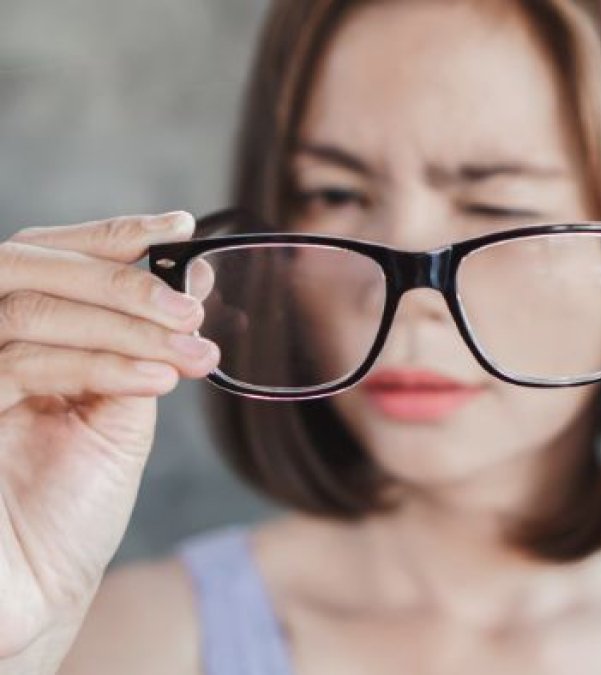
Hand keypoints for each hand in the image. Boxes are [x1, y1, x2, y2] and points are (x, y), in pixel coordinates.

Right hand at [0, 212, 217, 664]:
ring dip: (124, 325)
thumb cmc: (69, 506)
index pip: (43, 256)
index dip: (107, 233)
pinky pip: (23, 365)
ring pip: (27, 311)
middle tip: (190, 307)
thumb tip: (190, 279)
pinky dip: (101, 365)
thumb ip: (140, 345)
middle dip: (117, 278)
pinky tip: (158, 379)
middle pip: (23, 266)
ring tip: (191, 351)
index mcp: (10, 336)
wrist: (35, 590)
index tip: (178, 225)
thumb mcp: (118, 412)